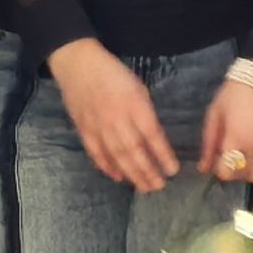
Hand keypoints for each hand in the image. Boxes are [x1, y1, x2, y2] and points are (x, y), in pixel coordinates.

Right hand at [49, 39, 176, 191]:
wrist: (79, 65)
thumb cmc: (114, 74)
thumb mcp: (138, 88)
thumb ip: (145, 114)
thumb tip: (153, 139)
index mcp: (134, 104)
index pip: (152, 135)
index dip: (163, 155)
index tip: (172, 170)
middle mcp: (117, 118)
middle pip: (134, 151)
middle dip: (148, 171)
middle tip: (158, 186)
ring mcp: (98, 126)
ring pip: (116, 156)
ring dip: (131, 174)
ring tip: (144, 187)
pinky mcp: (84, 130)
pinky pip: (96, 153)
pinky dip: (107, 167)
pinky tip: (118, 177)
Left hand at [200, 76, 252, 186]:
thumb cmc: (236, 92)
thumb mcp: (216, 114)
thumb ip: (209, 144)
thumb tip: (203, 168)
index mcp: (238, 140)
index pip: (227, 173)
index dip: (220, 169)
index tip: (217, 159)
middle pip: (246, 178)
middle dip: (235, 172)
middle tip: (230, 157)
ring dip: (251, 171)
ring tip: (245, 154)